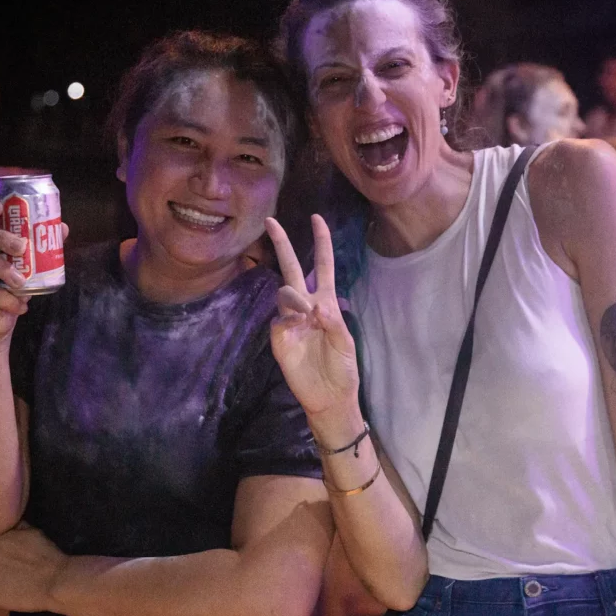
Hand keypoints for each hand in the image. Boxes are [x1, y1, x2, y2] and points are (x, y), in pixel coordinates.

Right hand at [0, 199, 68, 337]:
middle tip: (22, 247)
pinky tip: (21, 305)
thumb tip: (63, 228)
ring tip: (21, 282)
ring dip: (3, 268)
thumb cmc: (13, 284)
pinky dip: (8, 299)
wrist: (0, 318)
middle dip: (1, 236)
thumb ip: (42, 246)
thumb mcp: (29, 264)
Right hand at [265, 215, 359, 431]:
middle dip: (283, 244)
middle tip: (271, 221)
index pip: (323, 266)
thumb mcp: (344, 343)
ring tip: (307, 314)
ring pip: (285, 293)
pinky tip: (298, 329)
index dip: (321, 242)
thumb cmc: (342, 368)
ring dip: (294, 296)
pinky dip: (288, 318)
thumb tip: (313, 304)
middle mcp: (305, 306)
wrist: (328, 397)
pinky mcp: (279, 336)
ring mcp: (290, 320)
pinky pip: (279, 318)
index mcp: (327, 302)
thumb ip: (331, 321)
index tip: (317, 219)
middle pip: (293, 268)